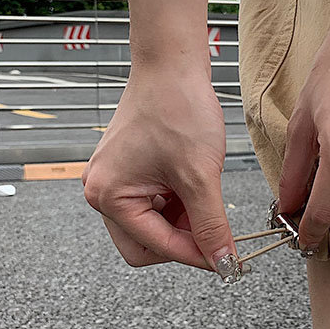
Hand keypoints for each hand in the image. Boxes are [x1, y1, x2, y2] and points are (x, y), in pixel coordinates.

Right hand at [82, 62, 238, 280]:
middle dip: (183, 242)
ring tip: (206, 195)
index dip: (196, 256)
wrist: (173, 67)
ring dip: (183, 222)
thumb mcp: (201, 176)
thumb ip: (212, 225)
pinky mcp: (129, 172)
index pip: (156, 248)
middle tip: (217, 234)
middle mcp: (102, 191)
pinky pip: (154, 206)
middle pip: (146, 246)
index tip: (226, 261)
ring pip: (153, 227)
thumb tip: (223, 261)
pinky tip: (195, 187)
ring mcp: (114, 181)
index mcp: (109, 195)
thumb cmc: (178, 108)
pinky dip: (179, 205)